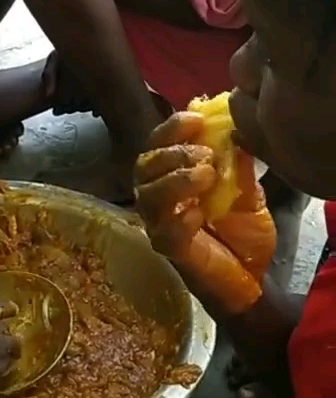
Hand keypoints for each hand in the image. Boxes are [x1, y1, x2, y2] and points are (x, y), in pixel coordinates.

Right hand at [0, 304, 16, 396]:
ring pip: (14, 342)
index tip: (11, 311)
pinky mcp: (5, 362)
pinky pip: (10, 359)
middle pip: (6, 326)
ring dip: (10, 347)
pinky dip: (7, 361)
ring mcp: (1, 343)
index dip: (7, 309)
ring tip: (2, 355)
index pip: (0, 306)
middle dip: (3, 333)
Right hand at [135, 112, 275, 319]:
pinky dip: (181, 219)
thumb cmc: (243, 232)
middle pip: (144, 166)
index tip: (196, 118)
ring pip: (148, 196)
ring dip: (175, 180)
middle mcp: (158, 197)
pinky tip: (200, 215)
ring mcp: (160, 224)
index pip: (158, 143)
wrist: (253, 278)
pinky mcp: (170, 251)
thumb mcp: (247, 189)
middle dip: (172, 153)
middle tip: (205, 155)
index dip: (171, 128)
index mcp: (172, 175)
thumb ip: (238, 162)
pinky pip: (164, 231)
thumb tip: (235, 127)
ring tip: (206, 176)